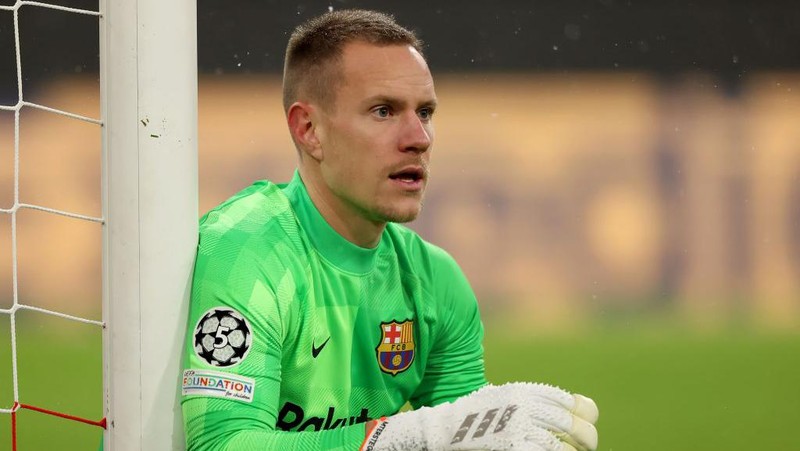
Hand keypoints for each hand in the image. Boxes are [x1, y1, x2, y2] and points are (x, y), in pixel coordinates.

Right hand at [360, 382, 598, 450]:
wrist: (441, 431)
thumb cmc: (473, 418)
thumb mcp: (503, 399)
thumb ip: (531, 402)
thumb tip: (573, 410)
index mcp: (526, 393)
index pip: (574, 404)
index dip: (586, 416)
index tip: (588, 423)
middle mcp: (526, 409)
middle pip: (574, 427)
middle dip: (586, 440)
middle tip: (587, 447)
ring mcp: (520, 431)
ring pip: (565, 447)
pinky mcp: (514, 447)